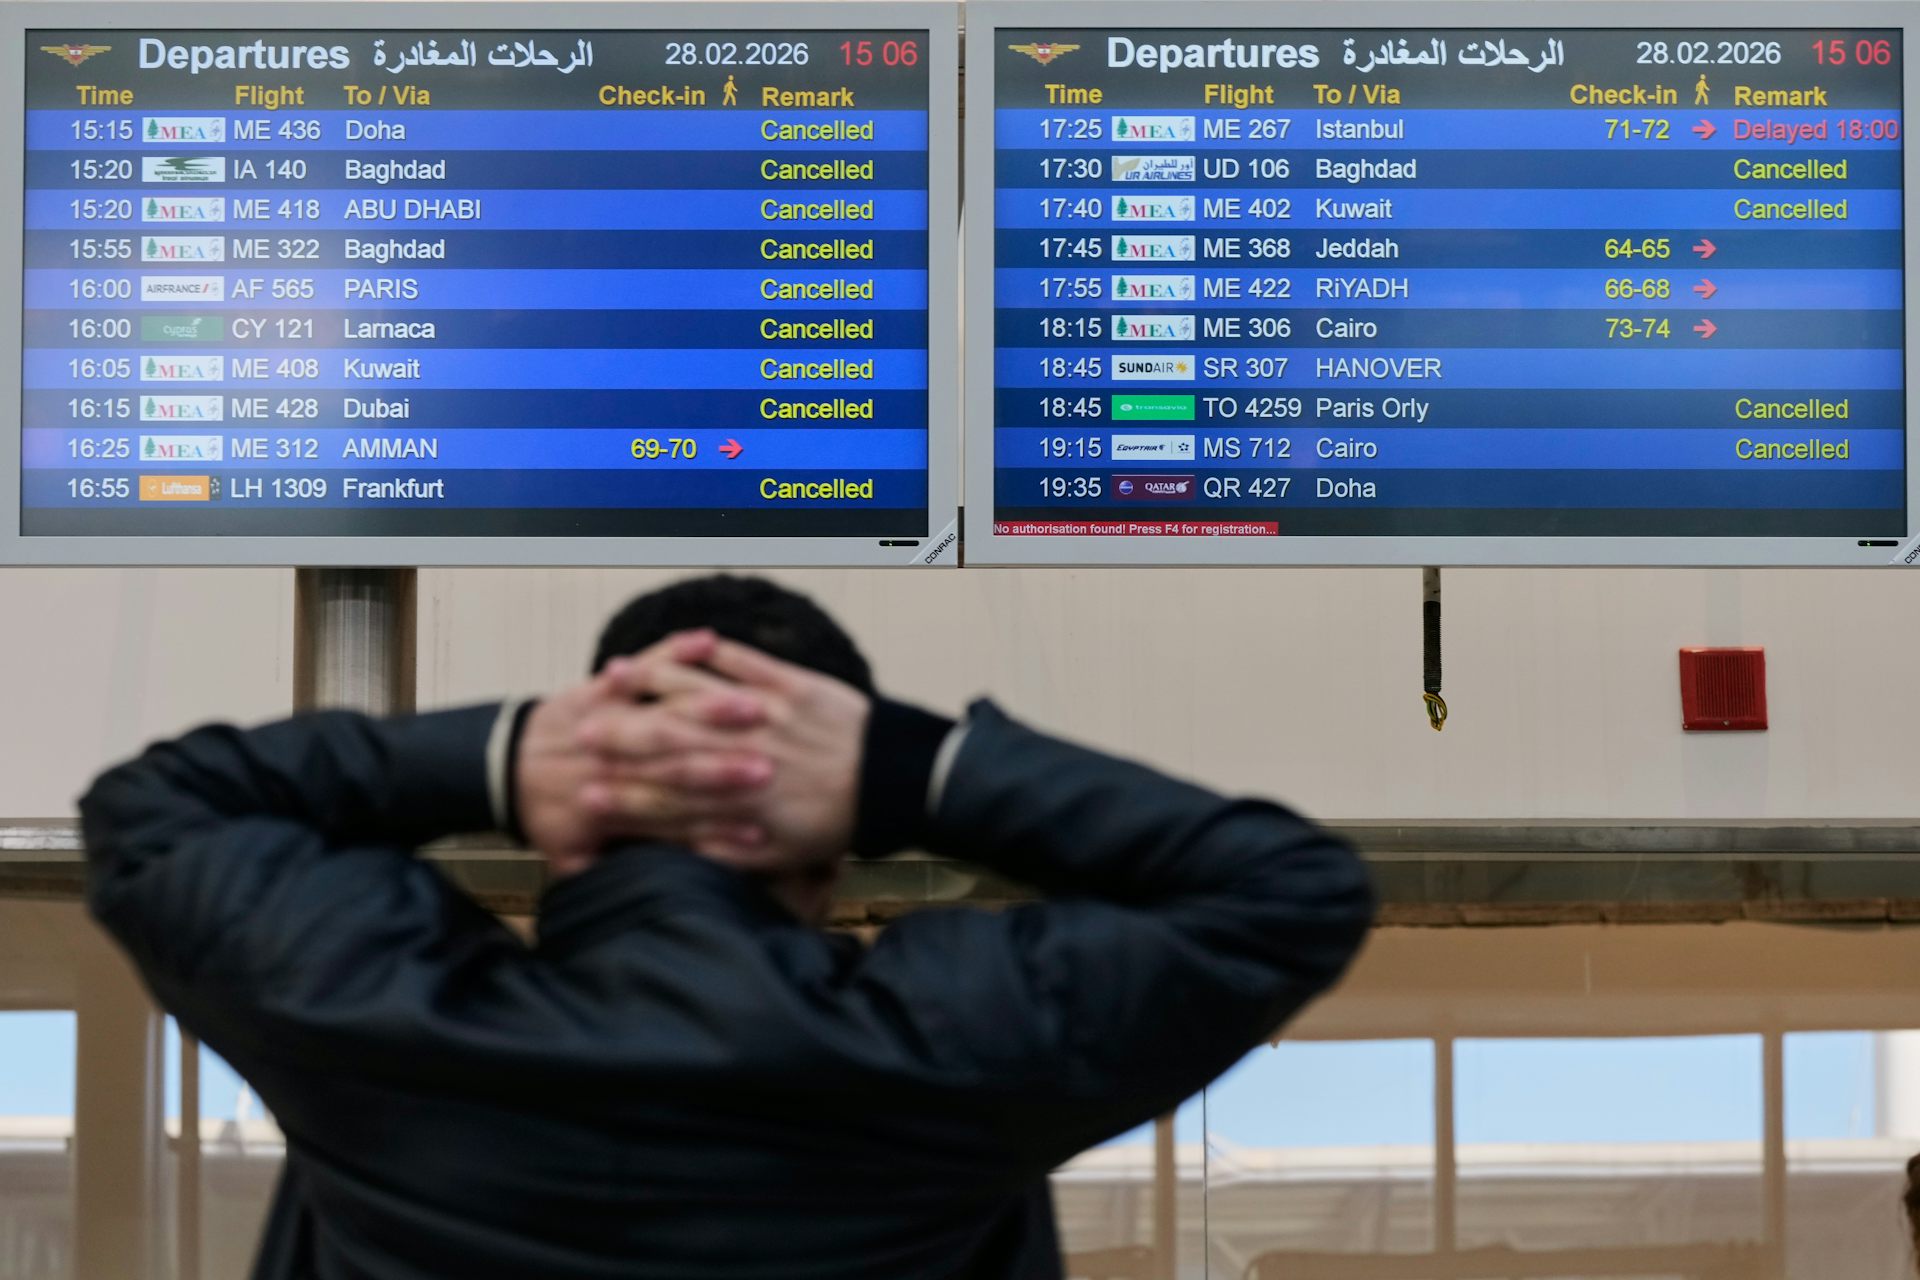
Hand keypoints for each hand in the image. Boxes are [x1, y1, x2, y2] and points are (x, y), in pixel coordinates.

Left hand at [515, 633, 771, 878]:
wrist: (501, 766)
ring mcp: (613, 717)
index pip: (674, 814)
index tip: (757, 829)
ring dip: (713, 706)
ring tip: (755, 707)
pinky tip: (707, 640)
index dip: (716, 823)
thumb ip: (598, 874)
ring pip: (668, 709)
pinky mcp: (608, 688)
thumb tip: (639, 898)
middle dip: (725, 764)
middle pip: (679, 760)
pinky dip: (674, 650)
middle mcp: (617, 757)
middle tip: (769, 767)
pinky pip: (647, 664)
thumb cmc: (545, 812)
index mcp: (613, 803)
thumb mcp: (564, 855)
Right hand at [586, 634, 869, 874]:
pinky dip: (707, 650)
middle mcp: (744, 754)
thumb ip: (726, 852)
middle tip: (579, 732)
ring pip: (697, 693)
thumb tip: (678, 852)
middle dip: (618, 737)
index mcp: (738, 801)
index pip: (666, 799)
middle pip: (666, 740)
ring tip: (615, 676)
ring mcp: (767, 714)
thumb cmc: (836, 823)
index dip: (622, 798)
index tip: (585, 795)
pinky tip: (686, 642)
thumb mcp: (780, 856)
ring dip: (652, 683)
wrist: (895, 782)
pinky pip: (742, 659)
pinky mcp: (791, 685)